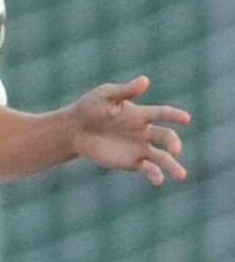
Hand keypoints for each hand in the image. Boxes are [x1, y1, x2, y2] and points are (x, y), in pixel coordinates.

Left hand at [71, 77, 189, 184]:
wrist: (75, 129)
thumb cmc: (90, 107)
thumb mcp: (105, 96)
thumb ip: (125, 91)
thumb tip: (145, 80)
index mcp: (141, 114)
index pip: (162, 114)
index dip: (174, 115)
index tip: (186, 119)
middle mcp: (144, 131)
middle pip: (166, 137)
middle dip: (173, 143)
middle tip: (176, 150)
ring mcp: (139, 148)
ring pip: (162, 157)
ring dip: (172, 165)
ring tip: (181, 175)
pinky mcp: (131, 162)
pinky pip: (148, 168)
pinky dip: (155, 174)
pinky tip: (158, 180)